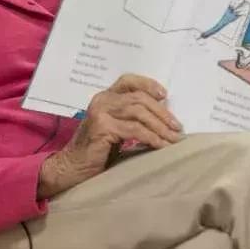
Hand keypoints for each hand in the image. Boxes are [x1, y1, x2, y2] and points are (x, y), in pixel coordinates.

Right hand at [37, 74, 181, 197]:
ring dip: (160, 126)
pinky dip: (151, 138)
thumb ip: (129, 117)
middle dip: (162, 112)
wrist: (72, 167)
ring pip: (138, 112)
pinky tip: (160, 146)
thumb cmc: (97, 151)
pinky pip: (134, 130)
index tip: (165, 94)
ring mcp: (101, 112)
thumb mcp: (115, 128)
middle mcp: (102, 100)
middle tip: (177, 127)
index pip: (128, 81)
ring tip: (173, 139)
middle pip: (139, 98)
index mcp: (105, 97)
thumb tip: (162, 117)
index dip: (147, 84)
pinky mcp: (102, 127)